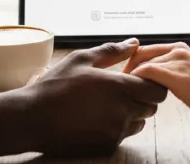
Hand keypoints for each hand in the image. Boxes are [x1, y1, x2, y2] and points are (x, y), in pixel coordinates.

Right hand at [0, 39, 166, 157]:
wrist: (32, 118)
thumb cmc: (55, 86)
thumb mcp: (82, 59)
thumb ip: (113, 50)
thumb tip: (134, 43)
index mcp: (120, 88)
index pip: (157, 90)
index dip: (150, 83)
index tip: (136, 79)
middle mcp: (122, 112)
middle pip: (151, 107)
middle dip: (142, 97)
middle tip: (121, 90)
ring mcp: (115, 132)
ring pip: (139, 123)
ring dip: (131, 114)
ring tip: (107, 104)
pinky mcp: (106, 147)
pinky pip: (123, 136)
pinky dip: (117, 128)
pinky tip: (97, 118)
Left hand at [123, 43, 189, 131]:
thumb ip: (174, 74)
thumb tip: (154, 82)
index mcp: (181, 49)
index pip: (146, 50)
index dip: (133, 63)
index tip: (126, 78)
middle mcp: (178, 50)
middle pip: (139, 53)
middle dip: (127, 68)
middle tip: (121, 86)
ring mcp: (177, 60)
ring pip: (141, 62)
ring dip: (130, 77)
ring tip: (126, 92)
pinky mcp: (176, 75)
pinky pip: (146, 72)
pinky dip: (136, 81)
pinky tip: (136, 93)